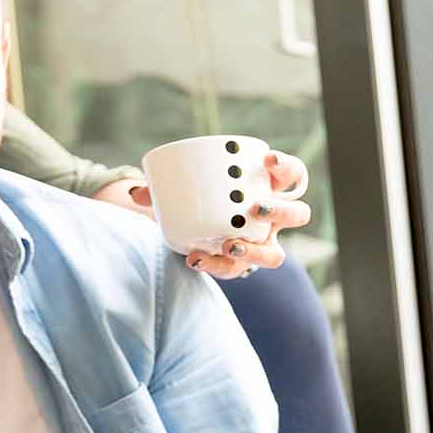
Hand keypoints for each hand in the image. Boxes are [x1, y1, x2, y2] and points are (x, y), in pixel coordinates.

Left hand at [102, 149, 312, 277]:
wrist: (200, 233)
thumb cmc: (201, 203)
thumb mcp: (188, 192)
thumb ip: (163, 191)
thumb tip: (135, 192)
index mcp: (268, 190)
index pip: (292, 174)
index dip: (286, 166)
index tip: (268, 160)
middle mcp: (273, 220)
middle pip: (297, 215)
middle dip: (281, 211)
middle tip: (256, 208)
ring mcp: (262, 246)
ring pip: (275, 254)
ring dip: (255, 251)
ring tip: (229, 246)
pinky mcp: (243, 267)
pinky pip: (238, 272)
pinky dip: (216, 266)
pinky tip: (196, 260)